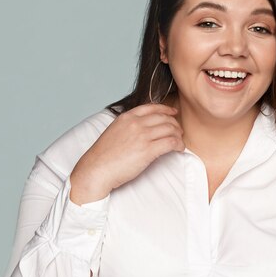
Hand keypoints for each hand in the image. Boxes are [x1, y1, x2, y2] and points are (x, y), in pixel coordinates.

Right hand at [69, 103, 183, 204]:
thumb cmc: (104, 155)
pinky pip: (171, 142)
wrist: (96, 169)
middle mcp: (136, 124)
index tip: (173, 112)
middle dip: (174, 124)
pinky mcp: (148, 150)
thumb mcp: (114, 131)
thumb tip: (142, 127)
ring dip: (178, 135)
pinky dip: (179, 145)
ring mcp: (142, 136)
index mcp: (127, 117)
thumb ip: (128, 126)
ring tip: (179, 141)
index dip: (166, 109)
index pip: (152, 107)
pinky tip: (179, 149)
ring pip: (170, 129)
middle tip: (178, 131)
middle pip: (164, 118)